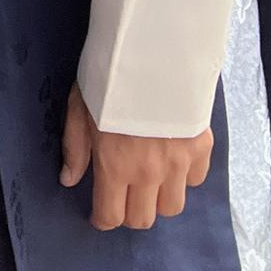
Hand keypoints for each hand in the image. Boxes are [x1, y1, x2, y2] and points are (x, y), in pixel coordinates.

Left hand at [60, 82, 213, 230]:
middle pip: (143, 219)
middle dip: (129, 213)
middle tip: (122, 195)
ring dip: (158, 199)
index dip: (102, 219)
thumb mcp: (78, 108)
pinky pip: (196, 180)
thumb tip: (69, 180)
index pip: (111, 216)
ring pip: (173, 206)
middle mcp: (149, 174)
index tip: (100, 214)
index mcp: (115, 166)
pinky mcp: (201, 147)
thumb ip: (75, 148)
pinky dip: (184, 177)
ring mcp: (179, 163)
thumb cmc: (108, 78)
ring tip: (149, 181)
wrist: (152, 51)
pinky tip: (172, 160)